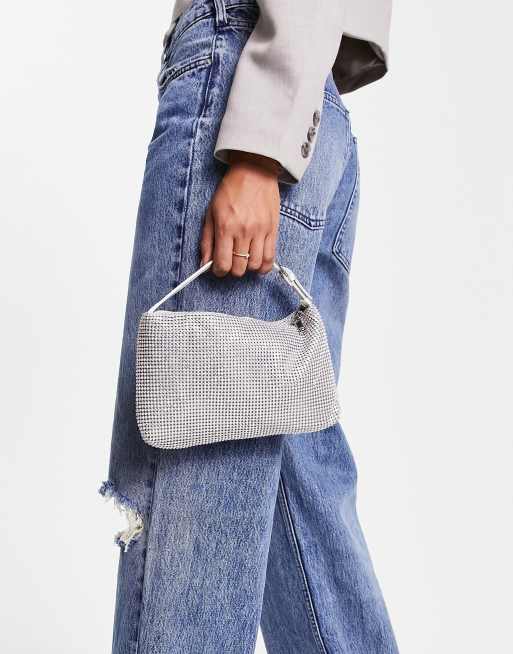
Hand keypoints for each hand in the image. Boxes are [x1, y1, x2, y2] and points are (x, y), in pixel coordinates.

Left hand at [200, 151, 280, 276]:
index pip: (222, 263)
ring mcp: (260, 231)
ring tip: (244, 260)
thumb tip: (204, 263)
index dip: (218, 271)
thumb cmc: (231, 189)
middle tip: (230, 262)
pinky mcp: (273, 230)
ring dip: (248, 268)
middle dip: (232, 270)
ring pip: (255, 265)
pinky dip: (264, 266)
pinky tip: (257, 263)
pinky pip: (271, 257)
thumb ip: (207, 240)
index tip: (218, 268)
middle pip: (239, 268)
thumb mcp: (211, 212)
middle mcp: (243, 231)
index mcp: (225, 227)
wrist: (255, 171)